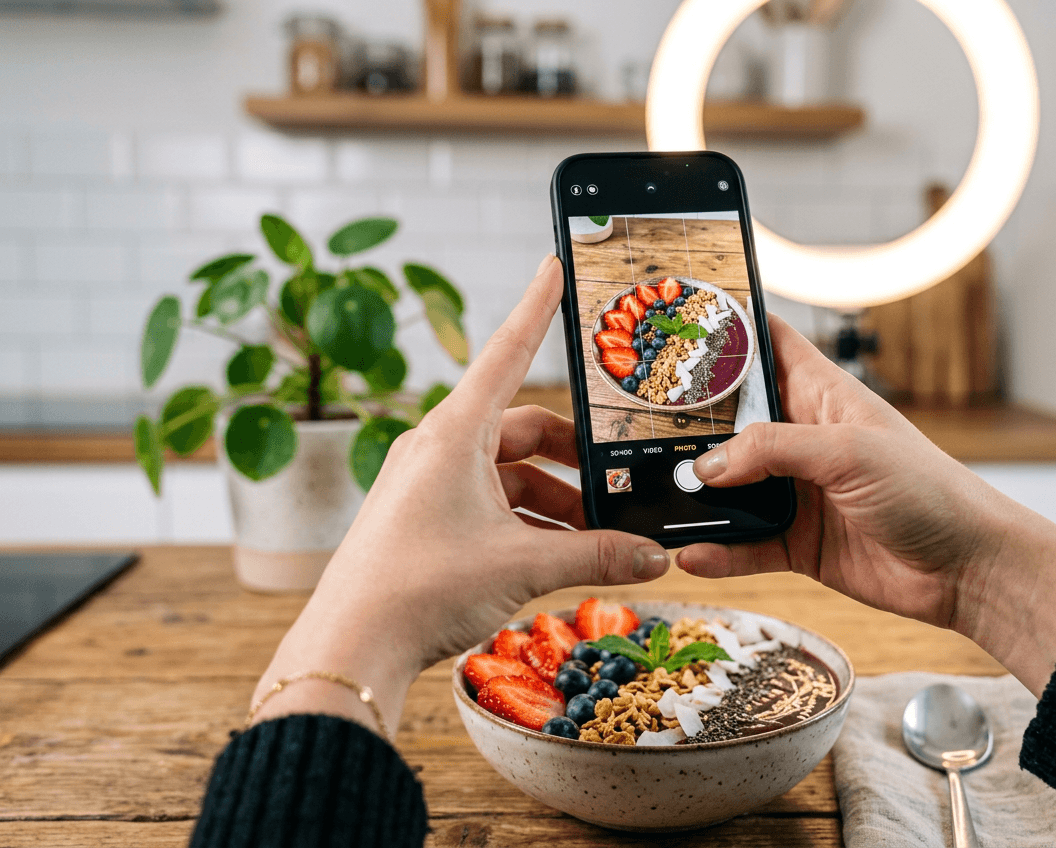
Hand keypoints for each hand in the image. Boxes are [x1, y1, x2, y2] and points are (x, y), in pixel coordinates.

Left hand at [249, 256, 670, 734]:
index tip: (555, 265)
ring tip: (597, 541)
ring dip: (556, 501)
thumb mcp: (523, 565)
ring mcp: (428, 482)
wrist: (352, 645)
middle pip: (524, 428)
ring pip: (510, 472)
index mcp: (454, 432)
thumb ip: (597, 555)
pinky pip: (490, 502)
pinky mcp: (425, 516)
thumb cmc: (419, 588)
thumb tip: (654, 557)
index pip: (508, 351)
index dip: (537, 306)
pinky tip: (560, 556)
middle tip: (619, 491)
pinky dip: (528, 522)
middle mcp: (439, 446)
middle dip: (575, 461)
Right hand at [677, 316, 1055, 694]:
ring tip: (653, 498)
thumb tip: (705, 467)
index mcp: (821, 395)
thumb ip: (772, 450)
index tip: (675, 327)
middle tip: (634, 427)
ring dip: (696, 496)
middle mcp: (803, 439)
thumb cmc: (928, 490)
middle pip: (731, 422)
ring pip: (730, 488)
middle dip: (688, 426)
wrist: (967, 569)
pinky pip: (745, 545)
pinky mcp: (798, 543)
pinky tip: (691, 555)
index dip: (726, 332)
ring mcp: (798, 492)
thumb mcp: (848, 451)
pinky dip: (718, 551)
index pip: (767, 345)